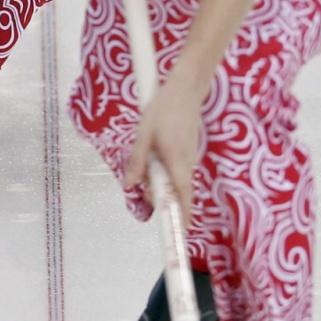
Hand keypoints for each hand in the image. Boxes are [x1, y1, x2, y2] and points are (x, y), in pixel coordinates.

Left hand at [123, 64, 208, 205]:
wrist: (186, 89)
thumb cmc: (163, 109)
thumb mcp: (143, 135)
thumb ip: (137, 162)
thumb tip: (129, 185)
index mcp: (177, 160)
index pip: (182, 195)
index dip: (181, 214)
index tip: (179, 231)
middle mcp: (188, 163)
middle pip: (179, 192)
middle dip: (162, 198)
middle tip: (144, 190)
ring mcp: (191, 158)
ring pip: (179, 181)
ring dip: (164, 184)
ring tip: (147, 170)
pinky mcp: (190, 152)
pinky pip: (180, 171)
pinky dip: (168, 174)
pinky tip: (157, 159)